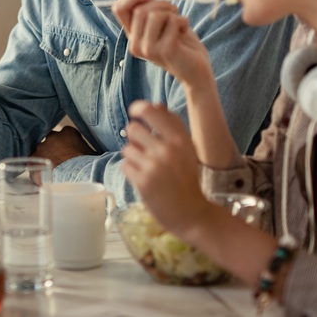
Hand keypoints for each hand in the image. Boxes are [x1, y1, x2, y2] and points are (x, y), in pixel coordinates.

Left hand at [31, 126, 95, 170]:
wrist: (78, 176)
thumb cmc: (89, 165)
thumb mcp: (93, 153)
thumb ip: (88, 150)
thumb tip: (93, 155)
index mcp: (68, 133)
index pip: (63, 135)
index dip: (65, 145)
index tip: (68, 153)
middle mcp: (52, 137)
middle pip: (50, 143)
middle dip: (53, 152)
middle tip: (59, 164)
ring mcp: (41, 148)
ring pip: (40, 154)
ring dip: (44, 161)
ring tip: (51, 173)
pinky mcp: (34, 161)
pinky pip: (33, 166)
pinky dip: (37, 172)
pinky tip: (44, 179)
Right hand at [113, 0, 211, 86]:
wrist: (197, 70)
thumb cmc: (180, 43)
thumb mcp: (160, 23)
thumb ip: (146, 10)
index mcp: (132, 36)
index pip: (119, 9)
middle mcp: (136, 44)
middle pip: (140, 10)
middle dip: (161, 3)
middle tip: (174, 11)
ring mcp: (149, 49)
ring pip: (155, 15)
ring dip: (173, 13)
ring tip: (179, 24)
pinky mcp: (165, 50)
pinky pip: (173, 21)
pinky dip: (184, 21)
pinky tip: (185, 32)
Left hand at [121, 100, 211, 240]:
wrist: (191, 212)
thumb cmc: (187, 178)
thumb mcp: (186, 149)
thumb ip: (171, 127)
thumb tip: (155, 104)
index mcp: (180, 138)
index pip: (152, 111)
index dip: (139, 108)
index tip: (135, 111)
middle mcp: (167, 149)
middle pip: (133, 128)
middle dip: (135, 137)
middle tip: (143, 148)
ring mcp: (154, 165)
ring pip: (127, 148)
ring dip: (133, 156)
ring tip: (146, 167)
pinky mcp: (143, 181)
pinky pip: (125, 165)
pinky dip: (131, 170)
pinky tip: (143, 178)